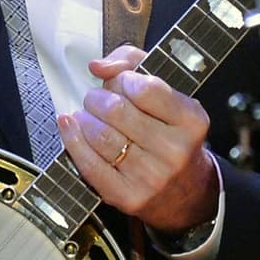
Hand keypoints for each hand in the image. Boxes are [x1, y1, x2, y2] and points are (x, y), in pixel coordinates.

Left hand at [58, 44, 219, 234]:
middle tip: (96, 99)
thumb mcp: (166, 92)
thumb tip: (98, 67)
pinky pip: (89, 164)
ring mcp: (151, 177)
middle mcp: (174, 151)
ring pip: (100, 135)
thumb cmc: (169, 132)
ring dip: (84, 118)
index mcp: (190, 121)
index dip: (123, 79)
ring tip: (87, 115)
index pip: (146, 88)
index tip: (119, 82)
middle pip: (117, 110)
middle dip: (97, 98)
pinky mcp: (127, 196)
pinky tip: (69, 125)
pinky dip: (72, 140)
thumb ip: (133, 63)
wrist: (184, 191)